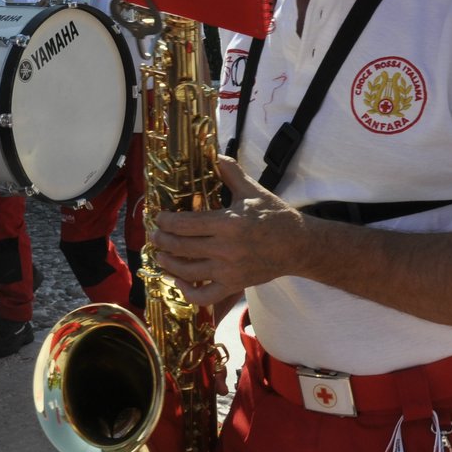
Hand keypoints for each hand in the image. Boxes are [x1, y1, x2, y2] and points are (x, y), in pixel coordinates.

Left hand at [149, 156, 305, 307]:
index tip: (158, 218)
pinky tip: (179, 282)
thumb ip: (231, 173)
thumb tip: (214, 154)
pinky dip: (188, 293)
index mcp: (228, 223)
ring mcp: (229, 271)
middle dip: (161, 241)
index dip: (166, 222)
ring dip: (168, 264)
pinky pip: (205, 297)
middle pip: (181, 247)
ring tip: (160, 255)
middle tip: (154, 235)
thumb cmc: (275, 216)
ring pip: (188, 272)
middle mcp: (226, 249)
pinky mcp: (234, 285)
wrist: (298, 245)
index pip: (185, 224)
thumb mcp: (252, 190)